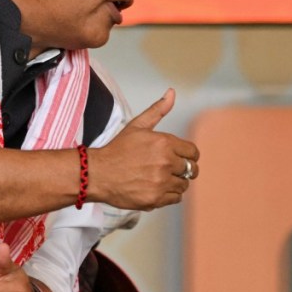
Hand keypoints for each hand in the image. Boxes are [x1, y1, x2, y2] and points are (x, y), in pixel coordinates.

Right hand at [86, 88, 198, 209]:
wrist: (97, 174)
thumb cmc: (117, 150)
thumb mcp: (137, 126)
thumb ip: (158, 110)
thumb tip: (172, 92)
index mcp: (164, 143)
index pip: (193, 153)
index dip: (188, 155)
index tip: (180, 158)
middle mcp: (166, 162)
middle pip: (191, 170)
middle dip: (184, 170)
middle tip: (170, 169)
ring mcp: (161, 182)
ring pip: (184, 185)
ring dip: (176, 182)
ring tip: (160, 179)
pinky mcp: (155, 199)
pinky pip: (175, 198)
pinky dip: (169, 195)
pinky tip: (156, 188)